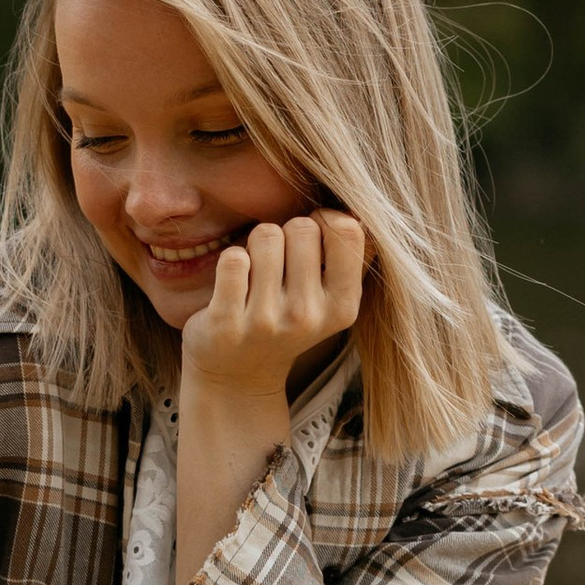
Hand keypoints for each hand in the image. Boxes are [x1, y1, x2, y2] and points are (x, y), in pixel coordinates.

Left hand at [179, 216, 366, 410]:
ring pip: (266, 235)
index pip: (346, 230)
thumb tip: (358, 209)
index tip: (310, 238)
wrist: (236, 375)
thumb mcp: (329, 298)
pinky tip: (233, 282)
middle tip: (277, 260)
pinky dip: (230, 259)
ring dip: (255, 244)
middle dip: (286, 233)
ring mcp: (266, 322)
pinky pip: (233, 259)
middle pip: (301, 228)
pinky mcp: (227, 323)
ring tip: (255, 271)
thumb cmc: (286, 319)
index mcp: (343, 308)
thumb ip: (349, 256)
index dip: (324, 220)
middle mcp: (308, 317)